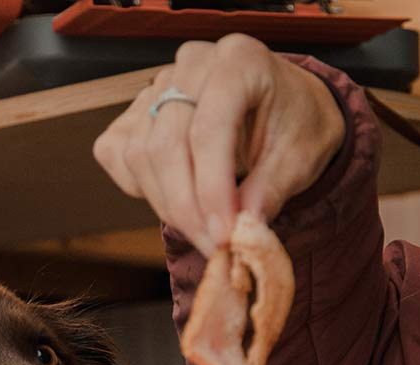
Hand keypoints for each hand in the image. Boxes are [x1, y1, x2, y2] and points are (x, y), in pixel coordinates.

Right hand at [92, 34, 346, 254]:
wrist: (286, 105)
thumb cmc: (296, 125)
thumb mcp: (300, 158)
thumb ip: (270, 193)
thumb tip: (240, 235)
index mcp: (240, 61)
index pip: (208, 129)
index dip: (212, 190)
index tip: (223, 237)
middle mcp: (192, 63)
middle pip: (166, 144)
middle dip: (188, 208)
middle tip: (214, 247)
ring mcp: (158, 83)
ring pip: (139, 154)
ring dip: (168, 206)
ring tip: (205, 231)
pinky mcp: (136, 109)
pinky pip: (119, 155)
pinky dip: (143, 189)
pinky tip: (179, 199)